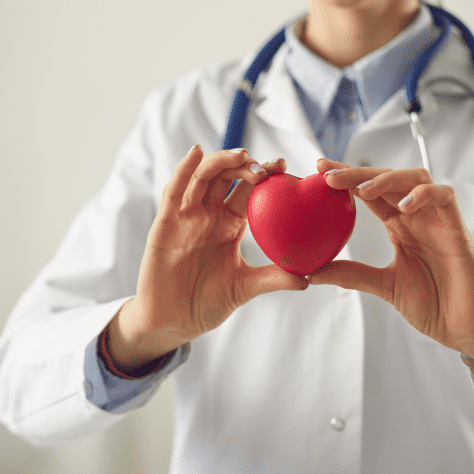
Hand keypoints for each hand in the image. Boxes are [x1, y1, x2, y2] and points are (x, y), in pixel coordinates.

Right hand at [109, 146, 308, 369]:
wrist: (171, 321)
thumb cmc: (205, 303)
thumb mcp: (244, 288)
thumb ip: (272, 278)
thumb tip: (308, 277)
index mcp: (228, 225)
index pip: (248, 192)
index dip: (264, 176)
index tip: (285, 167)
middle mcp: (207, 216)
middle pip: (226, 178)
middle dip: (246, 166)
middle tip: (267, 167)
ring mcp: (185, 217)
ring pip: (202, 178)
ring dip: (221, 162)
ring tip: (241, 155)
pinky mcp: (165, 223)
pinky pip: (174, 192)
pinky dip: (184, 169)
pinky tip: (196, 152)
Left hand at [312, 159, 473, 387]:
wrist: (465, 329)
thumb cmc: (434, 305)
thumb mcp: (384, 286)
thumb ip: (352, 275)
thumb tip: (312, 272)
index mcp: (399, 227)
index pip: (370, 193)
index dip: (347, 179)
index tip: (319, 170)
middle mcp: (418, 218)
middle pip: (388, 179)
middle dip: (357, 172)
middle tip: (327, 174)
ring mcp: (438, 221)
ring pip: (416, 178)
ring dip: (387, 179)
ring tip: (362, 190)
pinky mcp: (458, 230)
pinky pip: (445, 197)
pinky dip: (424, 195)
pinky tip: (403, 207)